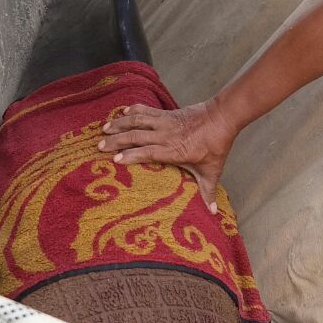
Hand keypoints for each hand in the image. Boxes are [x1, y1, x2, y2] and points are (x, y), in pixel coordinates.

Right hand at [98, 97, 237, 213]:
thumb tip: (214, 213)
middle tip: (100, 145)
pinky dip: (133, 110)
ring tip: (104, 128)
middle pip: (137, 135)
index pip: (148, 152)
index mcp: (174, 150)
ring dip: (120, 123)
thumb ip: (208, 191)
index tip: (116, 160)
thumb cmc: (216, 145)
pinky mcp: (167, 113)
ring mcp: (165, 122)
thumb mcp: (212, 170)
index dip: (132, 155)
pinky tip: (122, 111)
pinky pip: (146, 110)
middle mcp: (166, 135)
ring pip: (138, 120)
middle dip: (117, 140)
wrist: (222, 117)